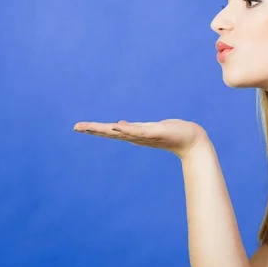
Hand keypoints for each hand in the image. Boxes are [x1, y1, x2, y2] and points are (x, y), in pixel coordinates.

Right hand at [73, 119, 209, 158]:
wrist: (191, 140)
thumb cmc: (171, 134)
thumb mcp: (149, 129)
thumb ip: (134, 129)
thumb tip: (118, 126)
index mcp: (133, 134)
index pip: (109, 131)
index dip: (93, 129)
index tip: (77, 127)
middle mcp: (135, 136)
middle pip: (110, 132)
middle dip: (93, 130)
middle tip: (76, 127)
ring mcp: (143, 135)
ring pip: (120, 132)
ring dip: (105, 129)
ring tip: (90, 127)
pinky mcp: (154, 133)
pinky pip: (138, 131)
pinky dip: (126, 130)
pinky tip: (116, 126)